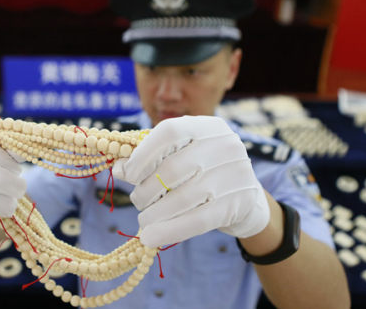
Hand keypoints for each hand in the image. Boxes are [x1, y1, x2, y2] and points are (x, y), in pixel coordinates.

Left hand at [113, 116, 269, 247]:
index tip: (126, 174)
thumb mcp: (184, 157)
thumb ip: (153, 158)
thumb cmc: (205, 174)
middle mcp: (224, 145)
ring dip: (153, 214)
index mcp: (208, 127)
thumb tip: (118, 169)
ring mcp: (235, 174)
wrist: (247, 200)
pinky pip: (196, 221)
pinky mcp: (238, 204)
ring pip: (181, 198)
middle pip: (171, 169)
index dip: (142, 155)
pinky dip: (168, 231)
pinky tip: (151, 238)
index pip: (169, 133)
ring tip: (144, 220)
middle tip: (138, 201)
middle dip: (145, 190)